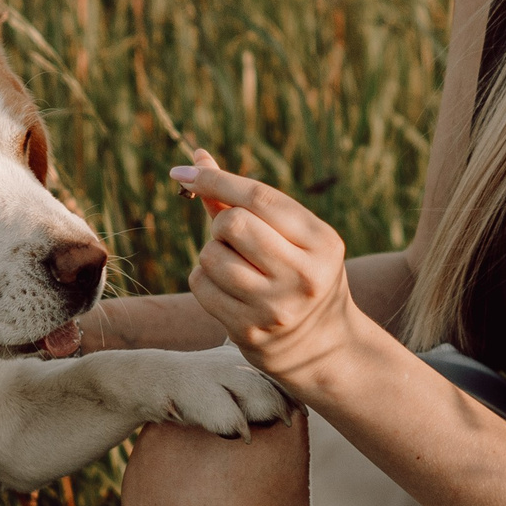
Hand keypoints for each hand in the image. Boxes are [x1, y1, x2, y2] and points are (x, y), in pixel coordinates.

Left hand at [171, 150, 361, 391]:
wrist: (322, 346)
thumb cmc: (299, 273)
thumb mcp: (292, 236)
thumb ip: (244, 200)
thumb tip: (196, 159)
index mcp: (322, 241)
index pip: (260, 197)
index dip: (216, 180)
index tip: (182, 171)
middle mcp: (304, 275)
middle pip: (232, 224)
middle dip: (222, 226)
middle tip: (235, 239)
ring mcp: (276, 307)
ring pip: (210, 256)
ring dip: (212, 254)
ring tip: (235, 265)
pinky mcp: (249, 331)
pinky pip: (200, 285)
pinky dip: (204, 279)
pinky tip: (227, 288)